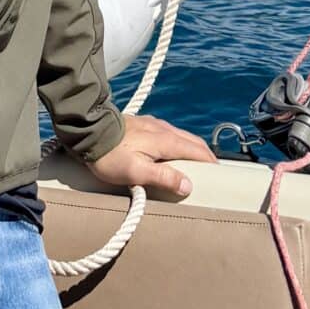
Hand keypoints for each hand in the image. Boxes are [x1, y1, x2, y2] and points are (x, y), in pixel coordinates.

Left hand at [86, 111, 211, 201]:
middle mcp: (162, 128)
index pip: (197, 150)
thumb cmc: (110, 156)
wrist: (88, 130)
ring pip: (181, 134)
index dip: (210, 162)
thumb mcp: (136, 172)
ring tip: (197, 162)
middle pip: (192, 140)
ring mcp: (152, 123)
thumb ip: (163, 177)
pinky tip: (173, 150)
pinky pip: (169, 132)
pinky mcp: (142, 123)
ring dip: (192, 147)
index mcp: (165, 140)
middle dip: (205, 154)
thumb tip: (189, 185)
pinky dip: (180, 142)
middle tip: (213, 170)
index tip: (221, 174)